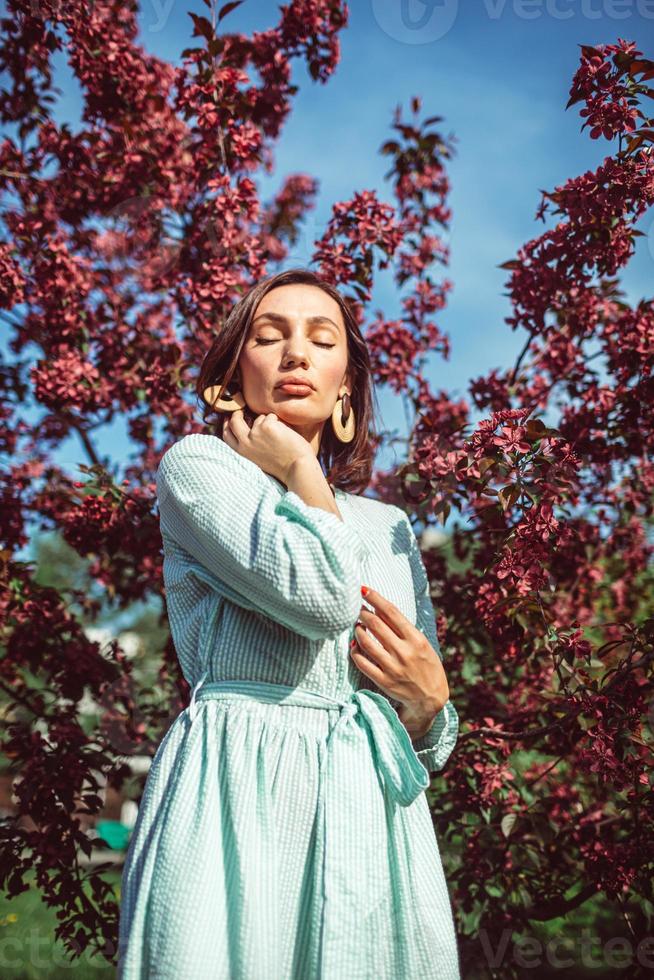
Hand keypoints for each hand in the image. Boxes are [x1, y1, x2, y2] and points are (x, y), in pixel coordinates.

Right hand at [222, 409, 313, 484]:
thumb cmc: (283, 466)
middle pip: (235, 422)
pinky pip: (272, 417)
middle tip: (241, 411)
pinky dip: (279, 423)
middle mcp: (245, 442)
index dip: (227, 426)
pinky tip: (286, 435)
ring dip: (269, 423)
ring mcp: (255, 433)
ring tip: (280, 438)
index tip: (229, 419)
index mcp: (242, 453)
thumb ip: (251, 446)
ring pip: (260, 418)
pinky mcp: (267, 426)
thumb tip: (250, 427)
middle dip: (237, 414)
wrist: (297, 468)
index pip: (228, 435)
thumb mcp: (259, 459)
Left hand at [350, 585, 449, 738]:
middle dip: (363, 613)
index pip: (391, 612)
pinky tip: (354, 645)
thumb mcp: (421, 643)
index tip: (363, 590)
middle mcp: (404, 652)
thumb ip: (402, 628)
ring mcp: (392, 667)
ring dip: (357, 630)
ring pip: (366, 642)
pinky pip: (362, 662)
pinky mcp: (383, 681)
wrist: (430, 698)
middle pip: (376, 625)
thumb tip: (379, 608)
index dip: (375, 598)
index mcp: (416, 639)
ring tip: (357, 626)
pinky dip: (354, 651)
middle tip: (358, 609)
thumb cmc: (426, 665)